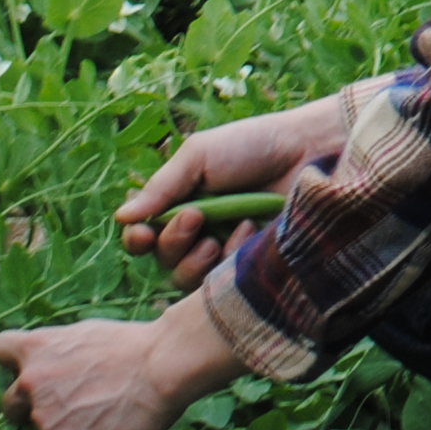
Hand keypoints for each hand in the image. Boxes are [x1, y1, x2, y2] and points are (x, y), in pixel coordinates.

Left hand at [0, 292, 241, 429]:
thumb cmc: (135, 346)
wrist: (164, 368)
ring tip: (101, 416)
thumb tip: (49, 365)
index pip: (0, 349)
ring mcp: (45, 420)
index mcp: (36, 349)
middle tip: (64, 405)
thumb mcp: (86, 333)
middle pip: (9, 403)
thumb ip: (56, 352)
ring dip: (63, 428)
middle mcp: (30, 384)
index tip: (31, 368)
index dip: (14, 362)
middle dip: (28, 406)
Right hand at [116, 93, 342, 288]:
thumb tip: (120, 218)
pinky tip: (248, 232)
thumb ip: (162, 187)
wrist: (310, 152)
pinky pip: (220, 283)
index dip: (136, 238)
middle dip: (170, 243)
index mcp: (181, 202)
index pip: (144, 233)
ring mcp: (225, 251)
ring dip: (194, 258)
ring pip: (186, 277)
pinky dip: (227, 259)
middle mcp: (199, 231)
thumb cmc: (254, 146)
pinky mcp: (248, 267)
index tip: (141, 233)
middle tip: (194, 218)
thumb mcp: (200, 156)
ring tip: (216, 234)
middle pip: (162, 259)